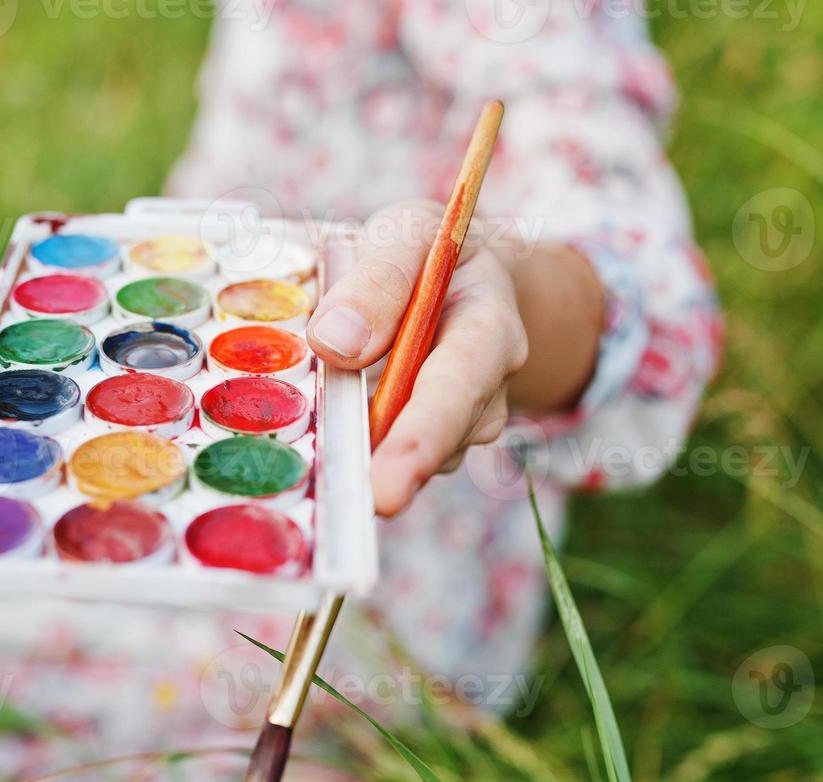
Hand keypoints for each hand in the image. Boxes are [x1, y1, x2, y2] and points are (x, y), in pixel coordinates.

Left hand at [306, 199, 528, 516]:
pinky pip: (397, 455)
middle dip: (404, 470)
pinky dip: (364, 451)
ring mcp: (463, 421)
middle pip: (447, 434)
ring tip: (336, 448)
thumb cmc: (430, 253)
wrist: (462, 274)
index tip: (389, 481)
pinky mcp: (432, 440)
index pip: (459, 382)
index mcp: (489, 326)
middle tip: (369, 504)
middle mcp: (487, 384)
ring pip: (420, 452)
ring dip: (375, 455)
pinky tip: (340, 439)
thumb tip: (333, 343)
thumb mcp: (406, 235)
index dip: (423, 434)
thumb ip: (377, 280)